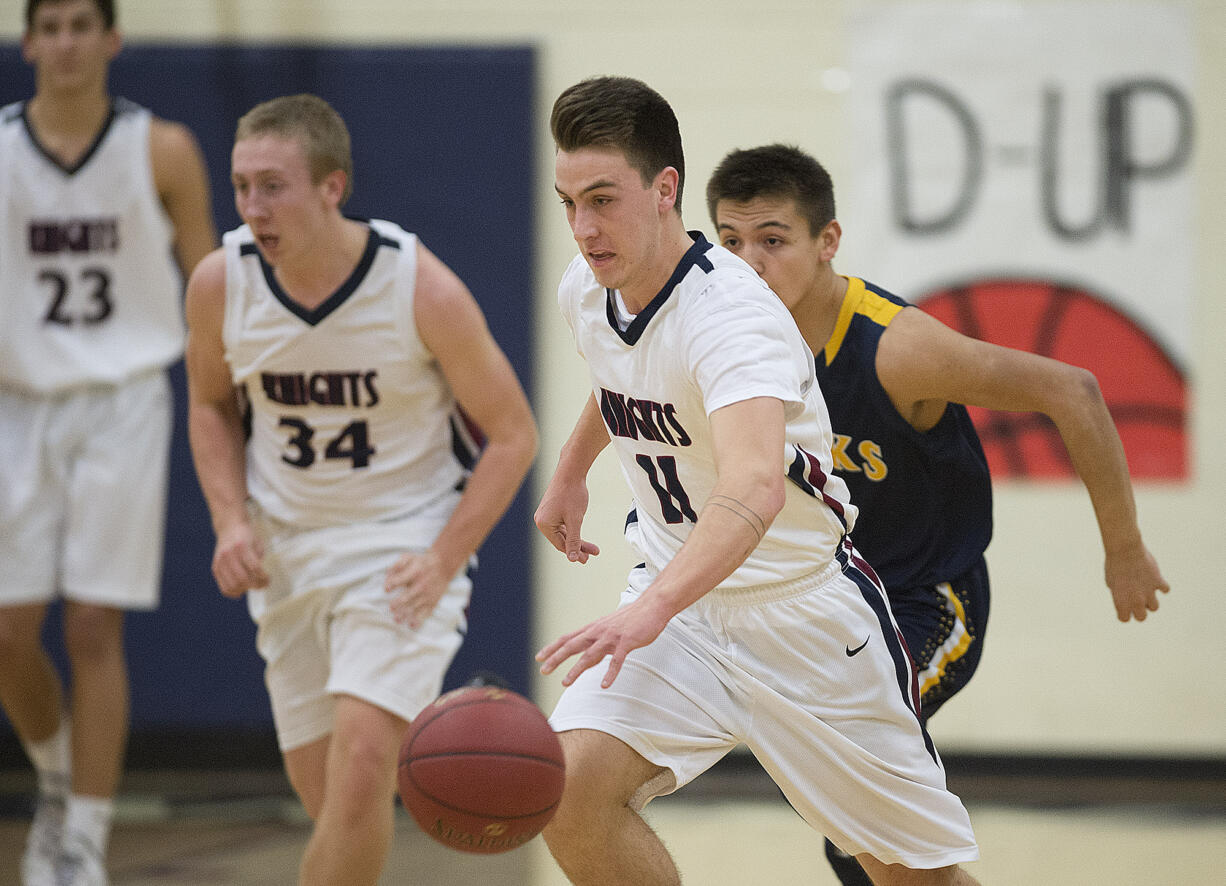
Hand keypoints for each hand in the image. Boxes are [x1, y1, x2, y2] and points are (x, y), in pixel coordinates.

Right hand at [211, 521, 268, 597]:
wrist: (230, 526)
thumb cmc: (248, 537)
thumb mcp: (257, 544)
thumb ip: (257, 561)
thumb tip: (258, 580)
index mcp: (242, 546)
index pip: (255, 568)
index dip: (263, 578)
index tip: (268, 579)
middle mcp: (229, 554)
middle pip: (242, 579)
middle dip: (255, 585)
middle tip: (262, 584)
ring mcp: (220, 561)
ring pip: (232, 586)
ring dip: (245, 590)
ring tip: (252, 586)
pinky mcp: (215, 568)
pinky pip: (224, 587)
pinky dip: (234, 592)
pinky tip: (242, 591)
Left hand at [386, 550, 449, 628]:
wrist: (443, 565)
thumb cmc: (421, 562)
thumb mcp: (408, 557)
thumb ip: (396, 565)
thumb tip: (387, 576)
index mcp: (414, 572)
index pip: (400, 580)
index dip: (392, 585)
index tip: (387, 589)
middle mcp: (421, 584)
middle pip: (407, 597)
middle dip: (397, 604)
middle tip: (392, 607)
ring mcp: (427, 594)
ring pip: (414, 607)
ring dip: (404, 614)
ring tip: (397, 619)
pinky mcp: (432, 601)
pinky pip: (425, 613)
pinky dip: (418, 620)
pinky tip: (411, 625)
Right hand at [535, 474, 600, 562]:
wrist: (571, 471)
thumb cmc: (572, 494)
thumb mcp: (575, 520)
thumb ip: (573, 540)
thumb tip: (572, 558)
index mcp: (544, 524)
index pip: (560, 544)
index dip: (574, 552)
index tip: (587, 558)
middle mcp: (541, 520)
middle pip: (561, 539)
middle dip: (577, 547)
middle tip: (591, 555)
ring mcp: (546, 514)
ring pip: (563, 533)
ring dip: (577, 539)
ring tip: (591, 548)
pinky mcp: (552, 509)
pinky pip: (562, 524)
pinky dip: (573, 529)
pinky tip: (581, 534)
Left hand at [536, 596, 670, 688]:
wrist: (652, 606)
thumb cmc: (631, 619)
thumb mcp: (609, 630)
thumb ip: (597, 644)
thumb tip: (586, 661)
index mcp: (593, 629)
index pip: (567, 638)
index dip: (552, 648)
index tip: (539, 658)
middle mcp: (598, 632)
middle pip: (572, 645)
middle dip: (556, 658)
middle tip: (543, 670)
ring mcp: (612, 637)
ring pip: (590, 654)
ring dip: (576, 669)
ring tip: (565, 683)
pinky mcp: (627, 642)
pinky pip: (617, 660)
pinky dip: (610, 673)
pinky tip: (604, 685)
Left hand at [1104, 542, 1169, 621]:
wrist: (1124, 550)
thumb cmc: (1114, 564)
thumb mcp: (1111, 581)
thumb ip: (1119, 593)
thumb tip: (1128, 598)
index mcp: (1121, 601)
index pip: (1124, 619)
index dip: (1124, 613)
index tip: (1123, 605)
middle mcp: (1135, 600)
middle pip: (1142, 618)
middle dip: (1139, 611)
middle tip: (1135, 600)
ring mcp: (1148, 592)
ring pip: (1155, 608)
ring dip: (1150, 600)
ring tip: (1144, 590)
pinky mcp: (1158, 581)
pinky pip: (1166, 590)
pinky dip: (1162, 586)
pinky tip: (1154, 579)